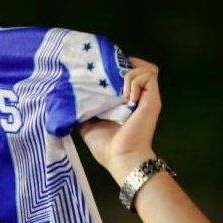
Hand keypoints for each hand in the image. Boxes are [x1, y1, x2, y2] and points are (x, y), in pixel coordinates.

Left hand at [80, 58, 161, 184]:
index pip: (126, 74)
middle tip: (110, 72)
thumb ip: (83, 113)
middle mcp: (138, 97)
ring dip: (130, 75)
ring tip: (121, 93)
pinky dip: (135, 81)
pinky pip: (148, 75)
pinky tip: (127, 98)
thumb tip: (69, 104)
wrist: (121, 158)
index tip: (102, 68)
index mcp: (125, 103)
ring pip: (145, 68)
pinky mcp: (152, 99)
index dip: (117, 67)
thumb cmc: (106, 147)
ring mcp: (146, 97)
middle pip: (139, 66)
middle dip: (124, 64)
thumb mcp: (87, 127)